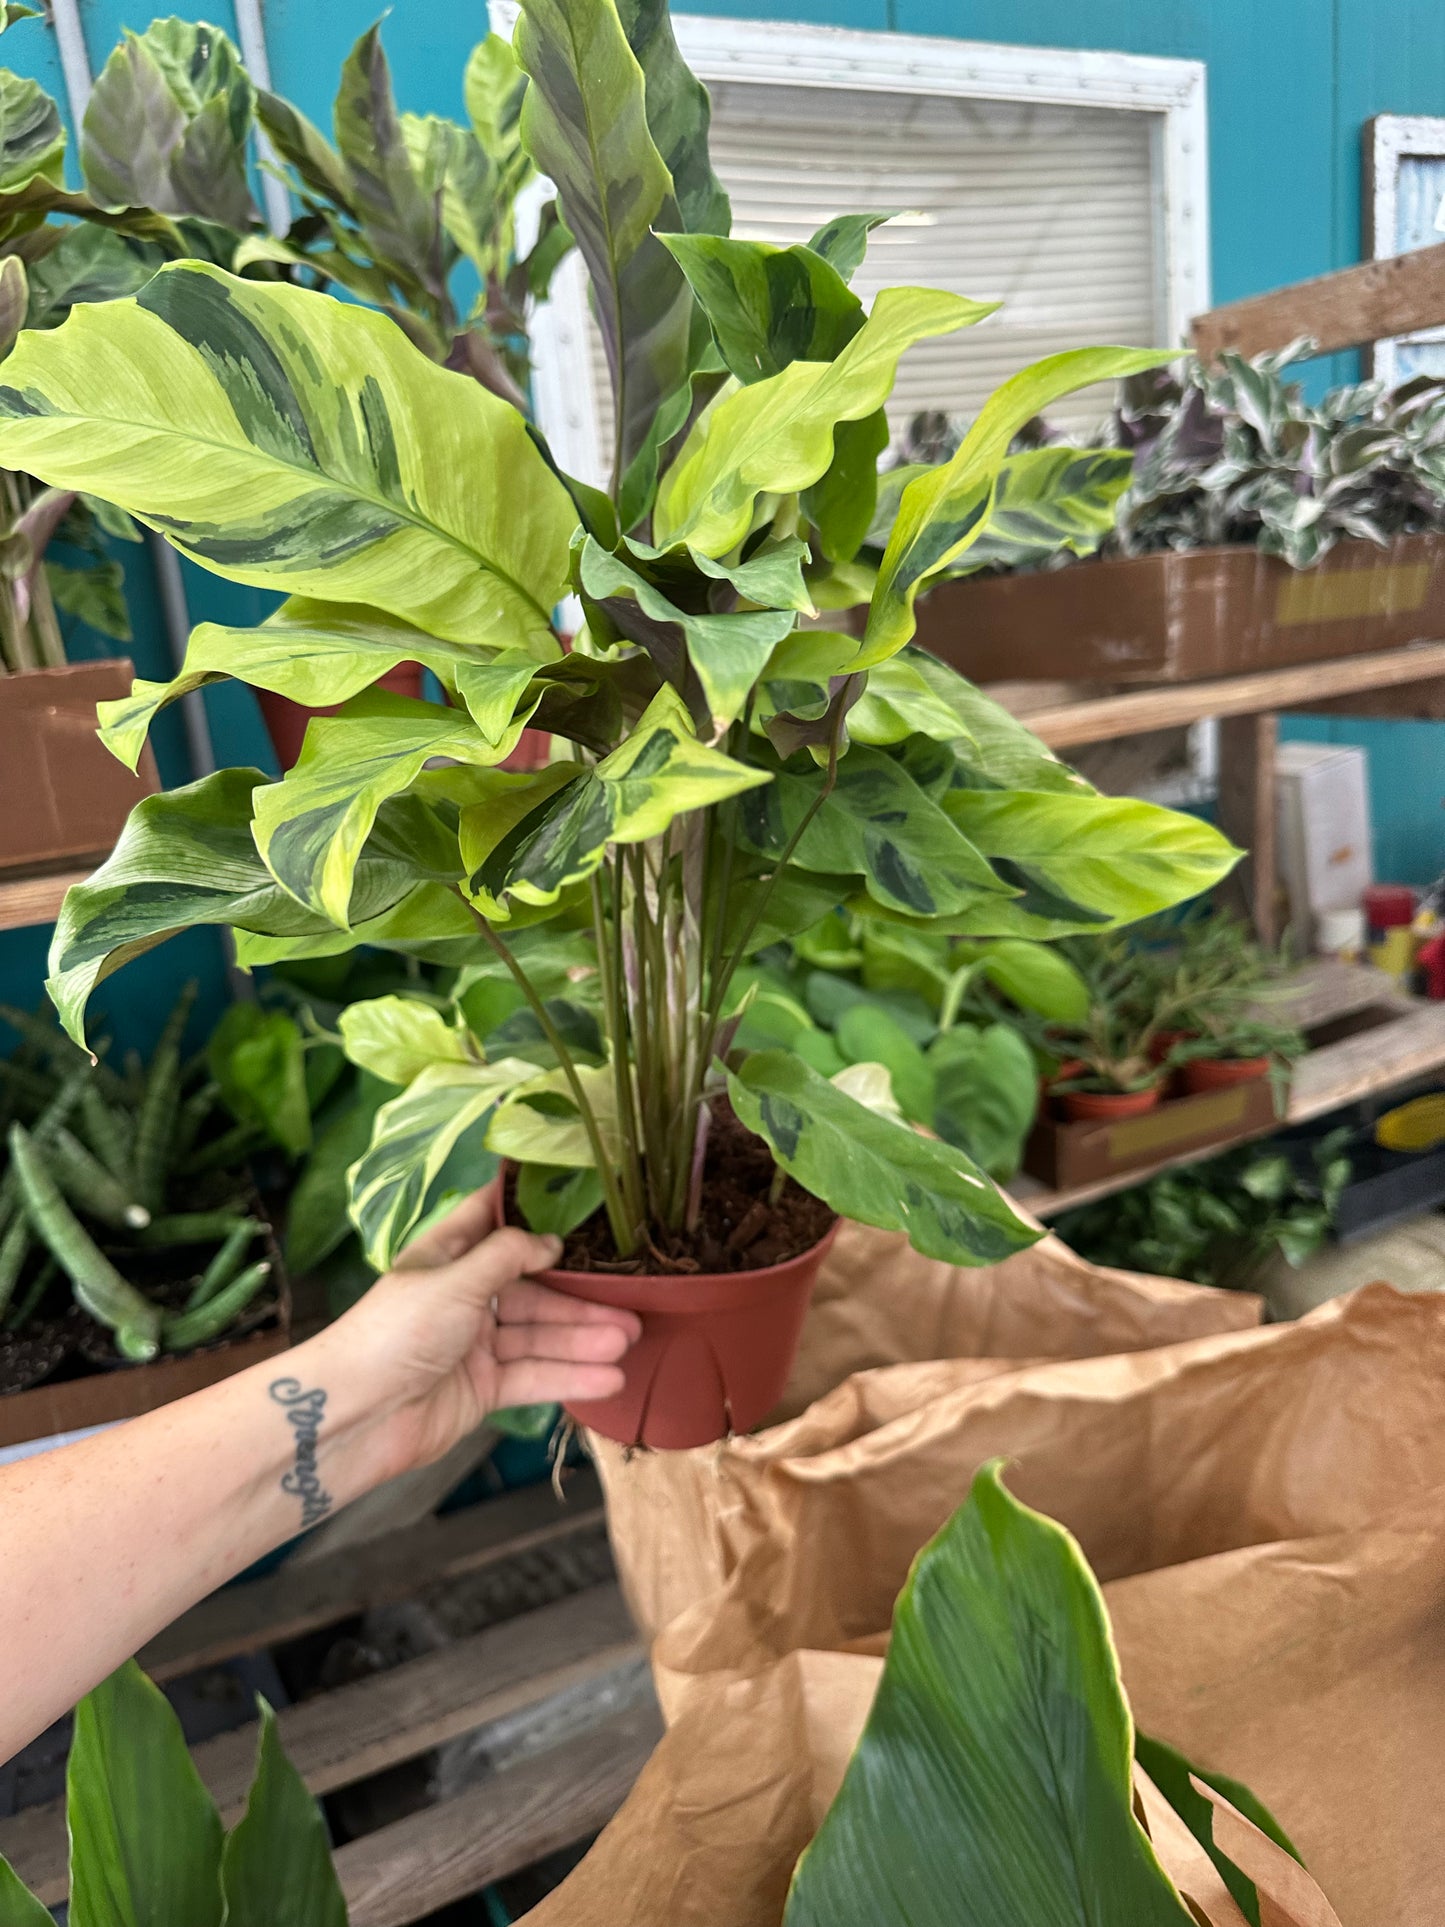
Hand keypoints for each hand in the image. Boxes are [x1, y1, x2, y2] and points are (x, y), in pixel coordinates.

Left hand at [319, 1187, 640, 1479]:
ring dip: (584, 1339)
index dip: (529, 1211)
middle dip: (580, 1298)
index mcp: (446, 1257)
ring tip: (631, 1339)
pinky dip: (570, 1376)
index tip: (580, 1201)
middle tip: (632, 1304)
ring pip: (539, 1335)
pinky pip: (534, 1376)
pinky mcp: (482, 1389)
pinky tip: (609, 1377)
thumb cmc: (396, 1332)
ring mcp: (475, 1346)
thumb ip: (507, 1256)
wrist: (357, 1416)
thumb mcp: (454, 1280)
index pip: (491, 1222)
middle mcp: (463, 1297)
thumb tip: (551, 1240)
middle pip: (532, 1290)